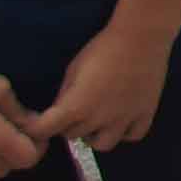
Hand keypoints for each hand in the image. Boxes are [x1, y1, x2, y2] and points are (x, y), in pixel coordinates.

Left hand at [30, 19, 169, 151]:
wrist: (141, 36)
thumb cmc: (102, 48)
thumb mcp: (73, 69)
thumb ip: (64, 96)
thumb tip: (60, 111)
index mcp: (75, 107)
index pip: (43, 131)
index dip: (34, 128)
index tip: (37, 121)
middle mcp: (98, 119)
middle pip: (71, 135)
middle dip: (67, 124)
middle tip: (72, 109)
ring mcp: (124, 119)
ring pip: (101, 144)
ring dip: (94, 134)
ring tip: (97, 119)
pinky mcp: (145, 114)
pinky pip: (132, 136)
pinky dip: (124, 131)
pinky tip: (122, 119)